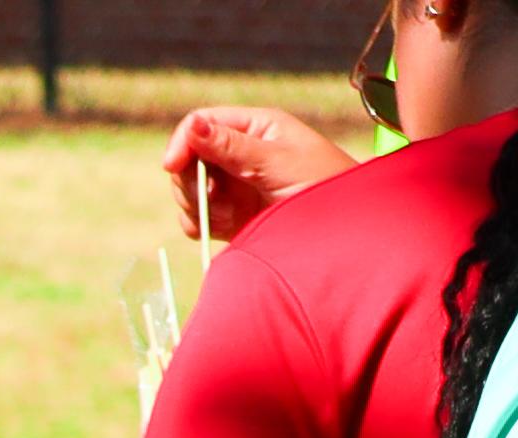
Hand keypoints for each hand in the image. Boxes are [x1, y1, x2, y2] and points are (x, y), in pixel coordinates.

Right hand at [164, 105, 347, 239]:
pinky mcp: (231, 216)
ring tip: (230, 216)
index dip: (183, 143)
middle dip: (190, 182)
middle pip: (188, 160)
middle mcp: (240, 154)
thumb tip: (193, 125)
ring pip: (188, 191)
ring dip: (199, 206)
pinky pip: (197, 219)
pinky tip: (227, 228)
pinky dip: (202, 226)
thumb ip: (232, 147)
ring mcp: (234, 186)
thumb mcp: (277, 163)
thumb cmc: (324, 187)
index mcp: (255, 128)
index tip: (172, 166)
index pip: (202, 124)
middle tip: (207, 200)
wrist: (345, 233)